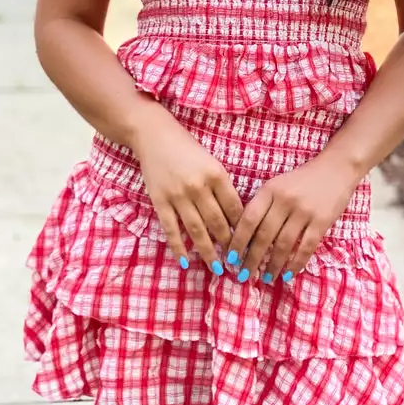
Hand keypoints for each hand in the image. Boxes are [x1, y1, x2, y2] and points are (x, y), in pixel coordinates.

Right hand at [135, 118, 244, 274]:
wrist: (155, 136)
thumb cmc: (187, 148)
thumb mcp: (212, 162)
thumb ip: (222, 187)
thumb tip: (234, 218)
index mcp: (216, 174)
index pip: (234, 208)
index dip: (242, 228)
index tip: (249, 243)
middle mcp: (199, 186)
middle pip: (218, 222)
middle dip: (228, 244)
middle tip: (237, 262)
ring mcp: (178, 195)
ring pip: (197, 230)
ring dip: (208, 252)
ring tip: (217, 268)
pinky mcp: (160, 201)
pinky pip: (171, 229)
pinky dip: (178, 247)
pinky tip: (185, 262)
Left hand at [225, 154, 359, 281]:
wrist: (336, 167)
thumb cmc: (302, 179)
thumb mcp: (277, 185)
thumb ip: (263, 205)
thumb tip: (245, 237)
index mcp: (270, 190)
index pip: (249, 219)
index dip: (238, 241)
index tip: (230, 259)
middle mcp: (285, 200)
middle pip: (264, 235)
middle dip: (252, 259)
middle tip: (244, 276)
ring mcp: (304, 211)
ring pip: (283, 244)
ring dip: (272, 265)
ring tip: (266, 278)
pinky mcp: (322, 221)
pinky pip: (306, 247)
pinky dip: (295, 263)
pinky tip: (288, 274)